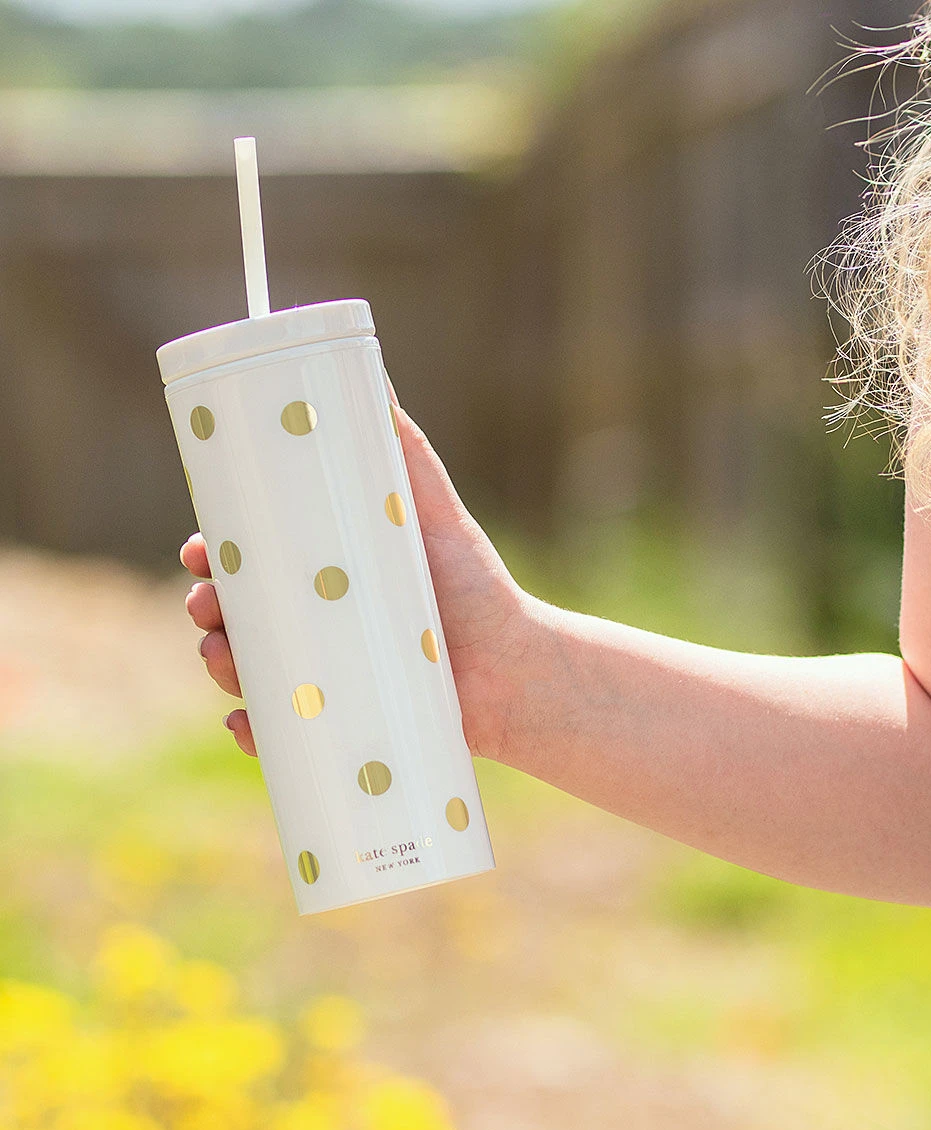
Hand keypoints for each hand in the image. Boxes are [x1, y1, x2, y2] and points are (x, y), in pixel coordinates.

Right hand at [181, 381, 534, 760]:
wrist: (514, 669)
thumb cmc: (475, 589)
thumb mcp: (434, 514)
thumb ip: (405, 454)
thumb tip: (375, 381)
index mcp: (324, 577)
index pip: (250, 564)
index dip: (214, 557)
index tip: (200, 550)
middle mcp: (316, 627)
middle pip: (236, 617)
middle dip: (207, 611)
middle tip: (209, 607)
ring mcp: (323, 677)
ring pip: (246, 672)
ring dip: (220, 666)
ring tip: (227, 663)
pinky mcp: (336, 723)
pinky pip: (278, 731)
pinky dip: (253, 732)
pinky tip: (246, 725)